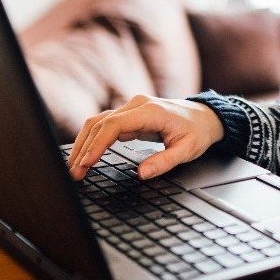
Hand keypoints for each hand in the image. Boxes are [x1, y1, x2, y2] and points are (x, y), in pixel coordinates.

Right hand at [66, 94, 223, 180]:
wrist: (205, 117)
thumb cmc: (198, 131)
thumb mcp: (188, 150)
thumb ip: (165, 162)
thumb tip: (142, 174)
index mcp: (150, 111)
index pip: (114, 125)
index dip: (97, 144)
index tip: (86, 163)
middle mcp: (136, 105)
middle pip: (99, 123)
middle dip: (83, 148)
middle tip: (73, 173)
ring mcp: (131, 109)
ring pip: (97, 123)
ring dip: (83, 144)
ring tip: (74, 167)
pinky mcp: (128, 116)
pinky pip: (104, 126)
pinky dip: (92, 140)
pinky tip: (84, 156)